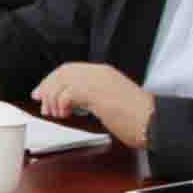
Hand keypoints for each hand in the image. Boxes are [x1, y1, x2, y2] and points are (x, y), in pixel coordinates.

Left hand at [33, 62, 156, 147]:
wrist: (153, 122)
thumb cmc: (138, 119)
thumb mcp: (110, 103)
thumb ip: (92, 98)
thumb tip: (73, 103)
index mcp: (105, 73)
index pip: (71, 69)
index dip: (53, 79)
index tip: (42, 91)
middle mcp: (100, 73)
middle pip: (64, 72)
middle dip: (48, 86)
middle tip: (39, 100)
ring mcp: (99, 81)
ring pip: (63, 81)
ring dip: (52, 97)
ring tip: (54, 112)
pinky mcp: (97, 92)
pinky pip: (69, 93)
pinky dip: (61, 103)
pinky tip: (64, 114)